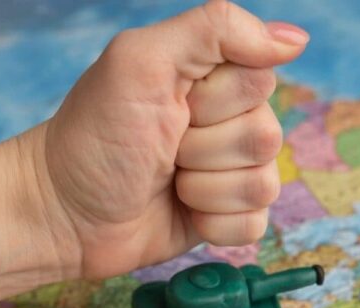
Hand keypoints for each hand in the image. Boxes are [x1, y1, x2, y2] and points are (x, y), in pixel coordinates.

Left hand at [15, 1, 308, 279]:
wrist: (63, 213)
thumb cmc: (93, 136)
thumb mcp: (141, 61)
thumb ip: (215, 30)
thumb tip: (296, 38)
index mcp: (212, 77)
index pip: (260, 81)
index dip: (215, 101)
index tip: (171, 106)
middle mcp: (228, 121)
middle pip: (266, 136)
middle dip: (205, 149)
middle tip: (162, 148)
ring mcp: (228, 172)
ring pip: (263, 184)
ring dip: (205, 188)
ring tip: (166, 180)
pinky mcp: (225, 216)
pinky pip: (254, 225)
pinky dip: (214, 224)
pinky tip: (181, 211)